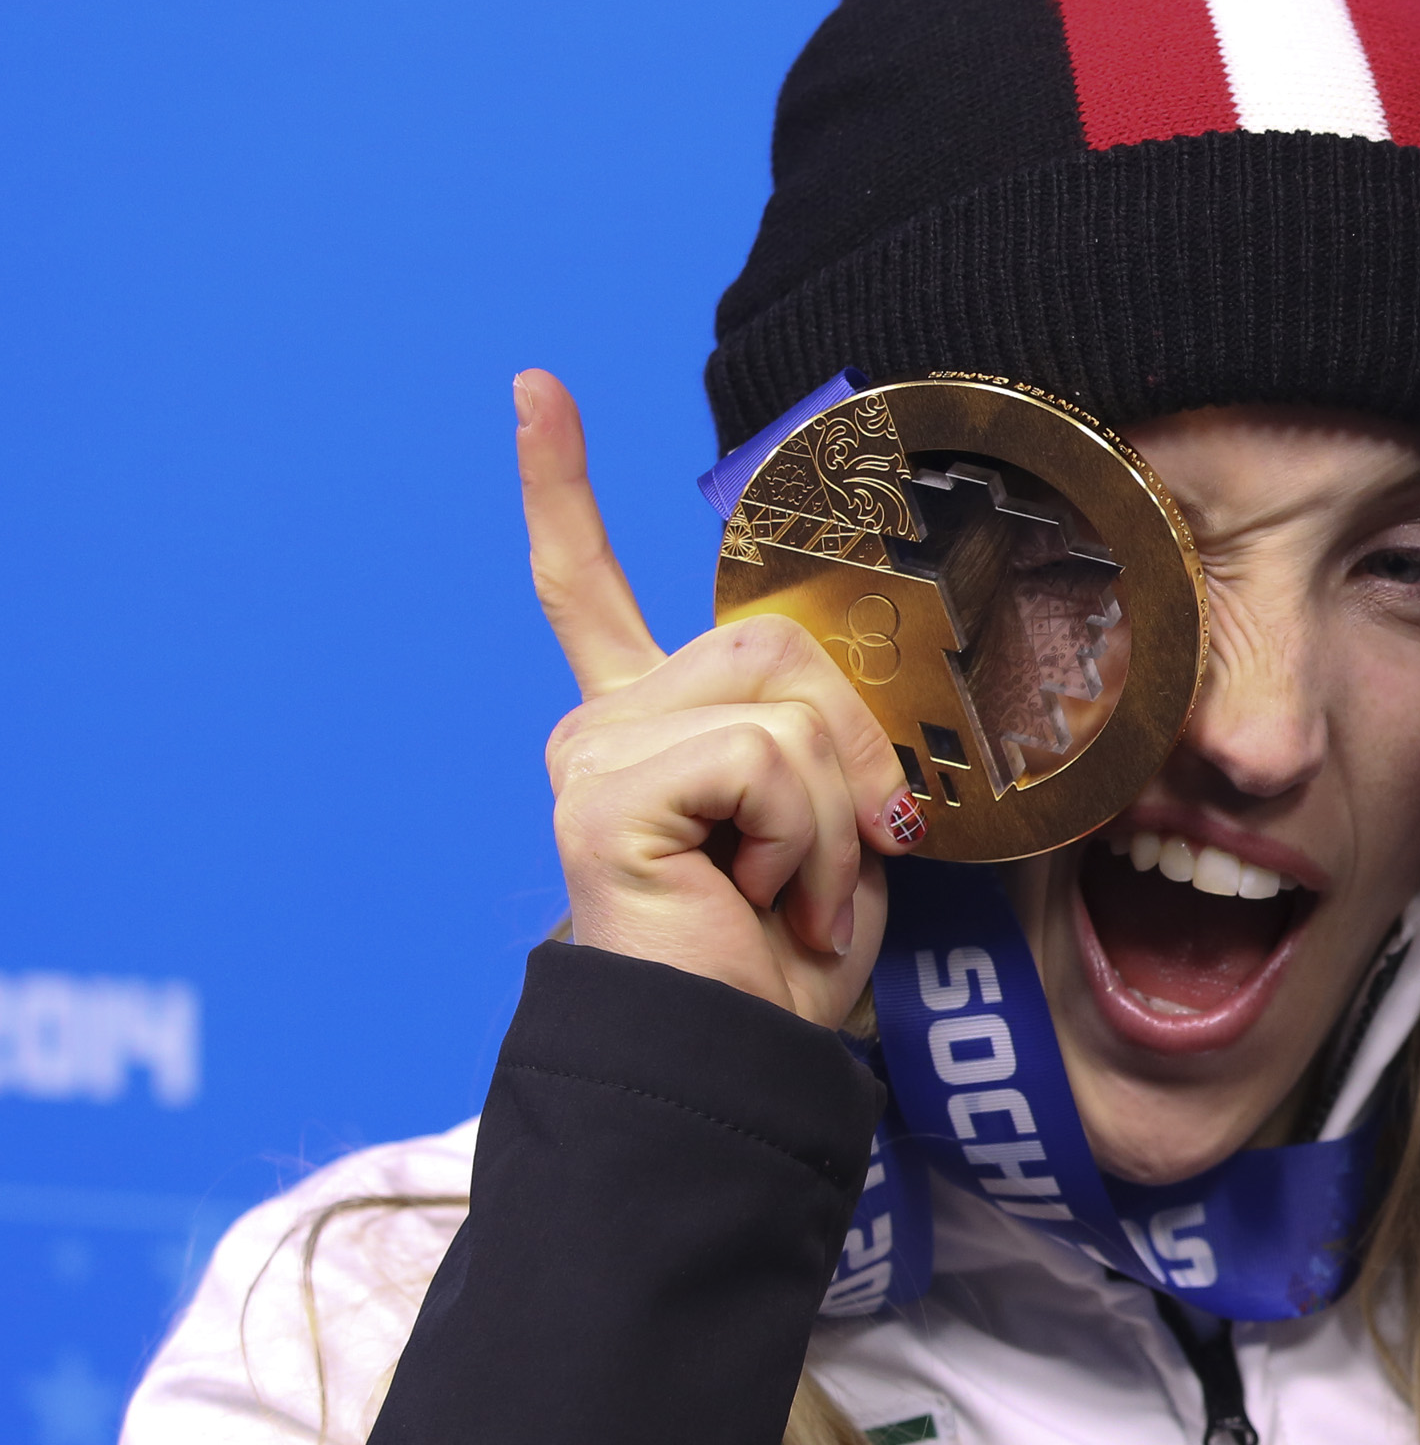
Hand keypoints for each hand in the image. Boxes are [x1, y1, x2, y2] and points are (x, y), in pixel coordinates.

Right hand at [521, 370, 916, 1023]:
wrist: (741, 1056)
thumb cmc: (787, 956)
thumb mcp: (832, 818)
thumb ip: (826, 727)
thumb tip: (857, 673)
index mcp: (651, 725)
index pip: (584, 584)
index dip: (562, 484)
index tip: (536, 387)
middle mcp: (603, 725)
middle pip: (778, 646)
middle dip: (855, 756)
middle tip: (841, 856)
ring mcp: (593, 755)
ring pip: (787, 705)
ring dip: (837, 812)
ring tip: (792, 891)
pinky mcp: (606, 795)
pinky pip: (766, 762)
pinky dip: (805, 841)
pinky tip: (764, 900)